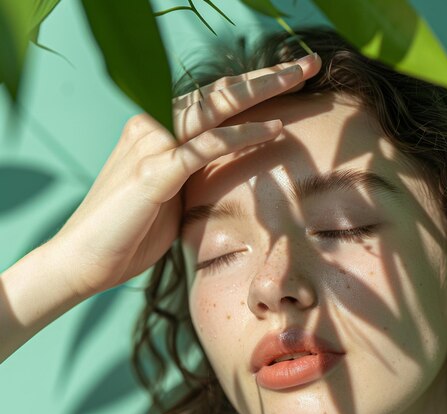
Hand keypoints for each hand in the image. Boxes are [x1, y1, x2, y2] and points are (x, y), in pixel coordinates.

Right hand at [44, 53, 320, 298]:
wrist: (83, 262)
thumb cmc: (128, 236)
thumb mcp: (172, 199)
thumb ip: (195, 178)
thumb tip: (226, 175)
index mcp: (157, 132)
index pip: (212, 102)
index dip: (252, 89)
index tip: (292, 82)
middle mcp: (153, 127)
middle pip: (217, 92)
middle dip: (266, 77)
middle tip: (309, 64)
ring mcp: (151, 146)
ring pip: (213, 107)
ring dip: (260, 90)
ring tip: (301, 77)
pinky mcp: (152, 172)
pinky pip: (203, 148)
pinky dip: (240, 136)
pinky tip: (273, 129)